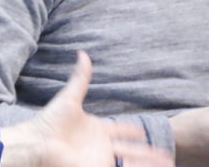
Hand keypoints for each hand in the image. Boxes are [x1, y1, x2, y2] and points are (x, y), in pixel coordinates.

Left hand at [0, 51, 172, 166]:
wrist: (39, 142)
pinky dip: (139, 166)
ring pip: (132, 160)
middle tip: (167, 155)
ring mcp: (101, 158)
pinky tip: (152, 166)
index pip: (119, 130)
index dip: (130, 130)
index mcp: (96, 129)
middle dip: (149, 152)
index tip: (142, 131)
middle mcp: (101, 145)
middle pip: (131, 149)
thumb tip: (83, 53)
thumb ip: (80, 78)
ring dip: (150, 162)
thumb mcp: (70, 97)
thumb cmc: (50, 121)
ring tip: (169, 163)